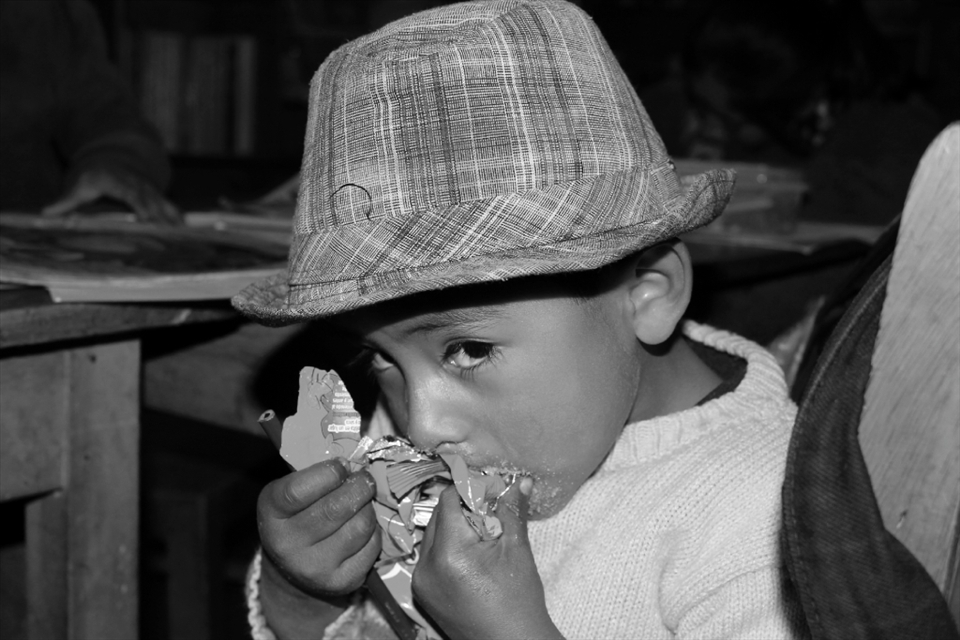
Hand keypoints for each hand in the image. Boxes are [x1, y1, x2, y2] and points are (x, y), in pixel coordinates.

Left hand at [42, 165, 180, 224]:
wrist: (115, 160)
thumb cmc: (94, 176)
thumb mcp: (78, 185)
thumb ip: (66, 201)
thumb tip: (46, 214)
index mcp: (117, 180)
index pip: (131, 193)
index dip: (142, 206)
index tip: (148, 219)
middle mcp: (137, 184)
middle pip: (152, 200)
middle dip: (162, 216)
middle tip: (170, 233)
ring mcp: (150, 190)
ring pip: (165, 203)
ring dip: (174, 219)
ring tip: (184, 234)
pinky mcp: (158, 197)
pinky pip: (170, 207)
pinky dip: (178, 219)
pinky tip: (187, 233)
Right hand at [257, 459, 380, 598]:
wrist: (295, 569)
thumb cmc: (298, 515)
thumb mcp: (292, 490)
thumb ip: (315, 472)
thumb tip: (353, 453)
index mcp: (271, 513)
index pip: (298, 490)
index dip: (328, 473)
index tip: (342, 465)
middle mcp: (287, 545)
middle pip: (335, 508)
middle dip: (359, 486)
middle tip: (363, 479)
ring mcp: (314, 568)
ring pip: (360, 526)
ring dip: (368, 508)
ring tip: (362, 503)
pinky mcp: (341, 582)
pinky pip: (372, 546)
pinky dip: (374, 532)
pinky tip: (362, 528)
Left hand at [413, 477, 563, 639]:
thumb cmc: (519, 601)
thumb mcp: (517, 550)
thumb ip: (511, 510)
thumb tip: (518, 479)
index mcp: (449, 552)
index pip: (449, 500)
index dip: (469, 488)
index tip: (490, 488)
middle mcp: (426, 565)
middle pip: (438, 516)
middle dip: (462, 508)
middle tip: (489, 509)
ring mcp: (421, 581)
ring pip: (432, 534)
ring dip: (454, 527)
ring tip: (483, 534)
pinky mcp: (422, 592)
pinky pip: (430, 556)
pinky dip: (447, 547)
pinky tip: (471, 554)